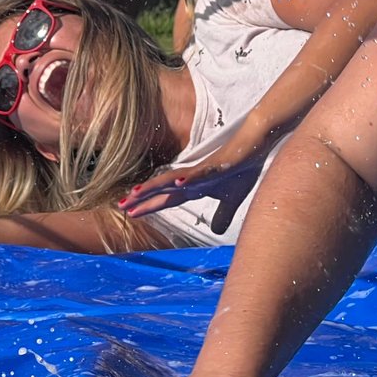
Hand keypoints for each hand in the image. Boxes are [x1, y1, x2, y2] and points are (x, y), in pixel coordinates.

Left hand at [118, 121, 270, 232]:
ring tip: (137, 193)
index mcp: (195, 188)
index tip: (130, 213)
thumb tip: (217, 231)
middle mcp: (193, 178)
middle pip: (163, 189)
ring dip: (155, 186)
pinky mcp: (218, 164)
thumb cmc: (242, 168)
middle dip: (143, 198)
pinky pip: (201, 172)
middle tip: (121, 205)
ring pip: (174, 179)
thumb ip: (222, 215)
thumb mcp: (232, 200)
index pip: (167, 199)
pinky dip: (188, 178)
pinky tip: (178, 182)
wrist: (256, 145)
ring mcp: (203, 170)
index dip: (150, 206)